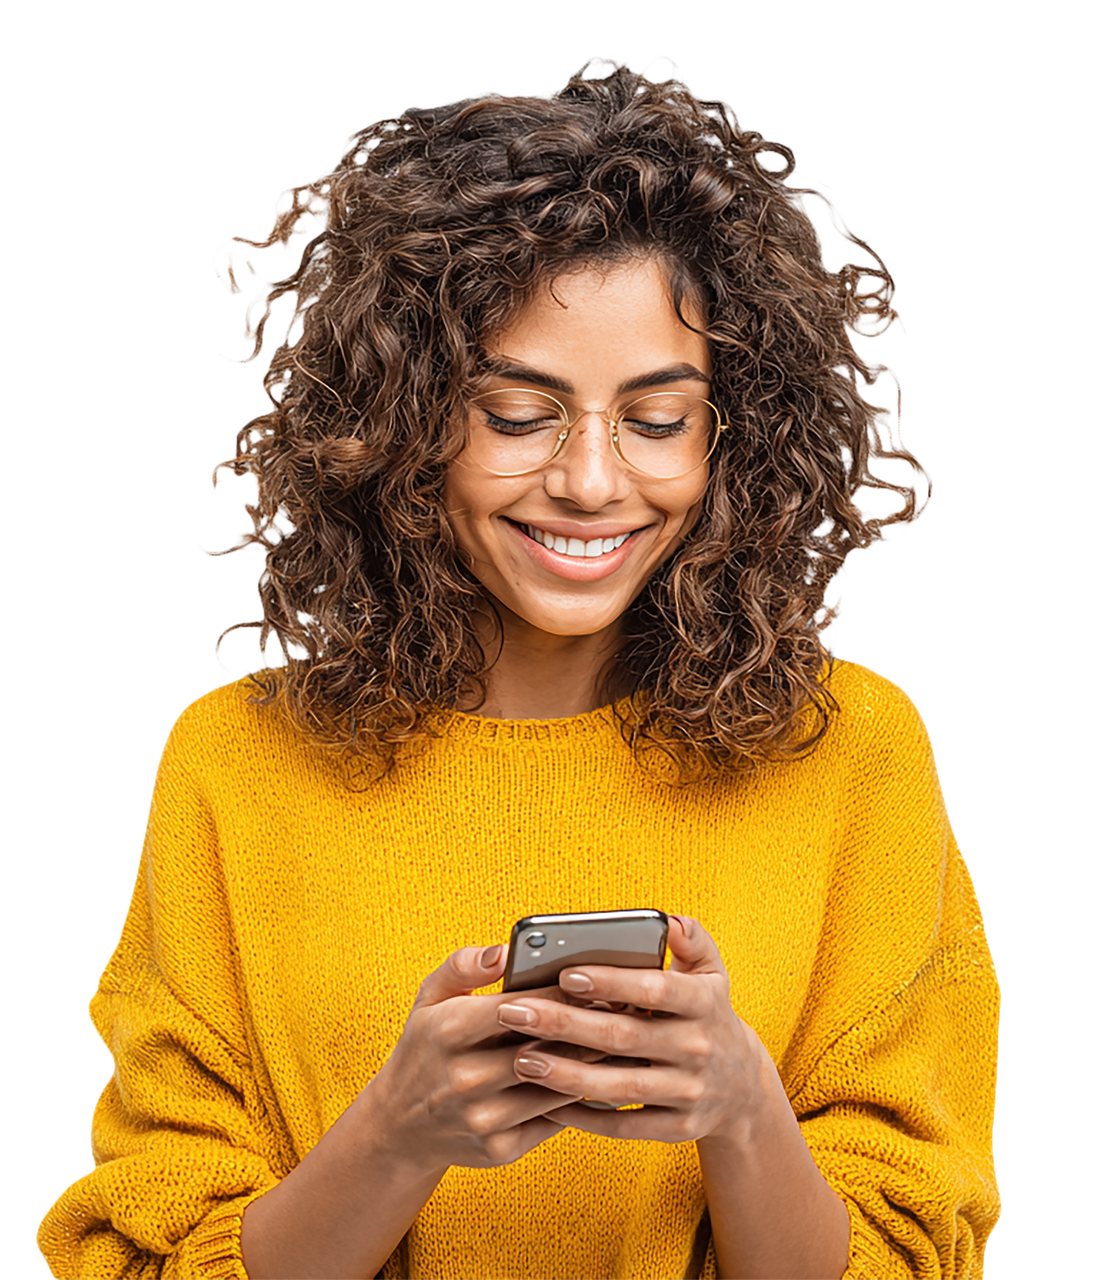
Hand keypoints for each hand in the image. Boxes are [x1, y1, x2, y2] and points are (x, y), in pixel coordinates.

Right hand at [362, 943, 607, 1176]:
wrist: (400, 1125)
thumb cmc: (426, 1048)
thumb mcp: (430, 997)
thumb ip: (463, 965)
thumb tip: (502, 950)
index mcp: (449, 1031)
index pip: (519, 1007)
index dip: (562, 992)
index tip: (595, 978)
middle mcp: (464, 1078)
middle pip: (544, 1048)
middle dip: (586, 1027)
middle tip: (624, 1007)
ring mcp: (482, 1118)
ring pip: (556, 1087)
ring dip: (593, 1065)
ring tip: (623, 1040)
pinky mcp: (499, 1149)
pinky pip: (553, 1120)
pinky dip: (579, 1099)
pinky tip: (601, 1077)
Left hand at [495, 915, 769, 1143]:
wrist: (742, 1088)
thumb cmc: (707, 1015)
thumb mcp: (711, 973)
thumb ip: (692, 939)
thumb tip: (668, 920)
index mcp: (703, 1002)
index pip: (655, 989)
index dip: (611, 982)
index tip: (566, 974)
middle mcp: (697, 1048)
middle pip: (623, 1037)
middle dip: (565, 1025)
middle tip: (515, 1013)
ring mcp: (688, 1092)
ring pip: (619, 1085)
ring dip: (566, 1075)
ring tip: (520, 1060)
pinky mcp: (677, 1129)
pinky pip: (624, 1126)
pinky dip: (584, 1118)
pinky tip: (545, 1102)